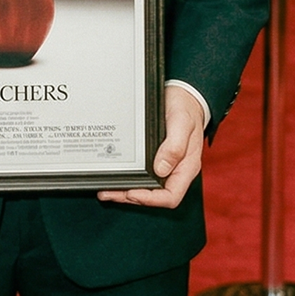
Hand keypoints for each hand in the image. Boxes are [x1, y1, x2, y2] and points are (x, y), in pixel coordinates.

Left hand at [97, 84, 204, 208]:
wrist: (185, 96)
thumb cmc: (186, 108)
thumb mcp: (182, 123)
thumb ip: (174, 146)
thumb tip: (161, 169)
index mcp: (187, 167)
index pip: (171, 196)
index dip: (151, 199)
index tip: (132, 193)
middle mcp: (176, 170)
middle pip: (155, 195)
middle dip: (131, 196)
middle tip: (109, 193)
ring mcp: (166, 165)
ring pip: (147, 187)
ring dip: (127, 191)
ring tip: (107, 190)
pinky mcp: (156, 158)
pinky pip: (144, 174)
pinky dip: (130, 177)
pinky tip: (117, 175)